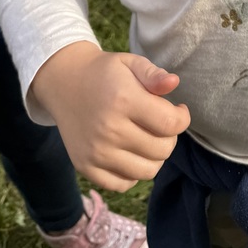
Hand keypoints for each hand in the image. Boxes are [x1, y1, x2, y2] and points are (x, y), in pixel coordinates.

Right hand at [30, 42, 190, 190]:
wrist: (64, 83)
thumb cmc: (104, 73)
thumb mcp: (129, 63)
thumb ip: (153, 74)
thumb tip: (174, 83)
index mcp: (123, 100)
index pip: (170, 123)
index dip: (183, 118)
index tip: (179, 110)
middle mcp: (109, 129)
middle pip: (162, 149)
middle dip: (170, 136)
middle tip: (162, 123)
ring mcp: (96, 152)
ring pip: (147, 171)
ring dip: (155, 157)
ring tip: (149, 138)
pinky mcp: (86, 167)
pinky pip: (123, 184)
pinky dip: (133, 173)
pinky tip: (131, 152)